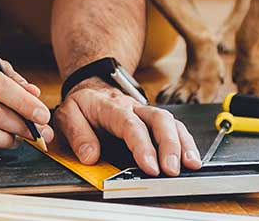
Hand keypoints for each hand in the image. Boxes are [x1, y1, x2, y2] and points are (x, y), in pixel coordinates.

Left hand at [53, 79, 201, 175]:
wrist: (92, 89)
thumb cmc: (82, 105)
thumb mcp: (67, 115)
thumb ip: (77, 135)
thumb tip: (90, 155)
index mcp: (112, 106)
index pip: (130, 124)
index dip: (142, 146)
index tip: (150, 166)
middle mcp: (134, 107)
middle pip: (159, 119)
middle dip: (169, 145)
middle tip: (171, 169)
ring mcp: (147, 112)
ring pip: (171, 122)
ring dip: (182, 144)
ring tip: (190, 165)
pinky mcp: (154, 120)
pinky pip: (175, 127)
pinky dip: (186, 143)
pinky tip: (192, 158)